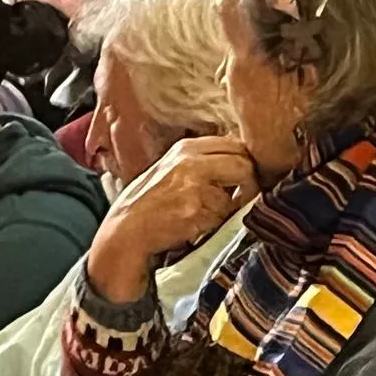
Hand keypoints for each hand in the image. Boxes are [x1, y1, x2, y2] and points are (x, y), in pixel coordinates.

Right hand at [86, 136, 257, 302]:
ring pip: (237, 194)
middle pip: (244, 164)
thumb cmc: (149, 202)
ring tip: (210, 216)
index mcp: (187, 148)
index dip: (246, 162)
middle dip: (250, 184)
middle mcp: (191, 162)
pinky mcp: (195, 211)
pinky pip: (224, 217)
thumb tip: (242, 162)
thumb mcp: (172, 168)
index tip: (245, 178)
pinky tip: (200, 226)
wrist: (126, 231)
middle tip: (242, 199)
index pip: (236, 144)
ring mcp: (193, 186)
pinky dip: (219, 225)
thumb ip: (202, 161)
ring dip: (231, 209)